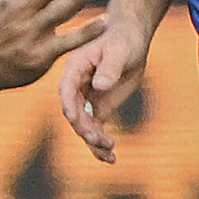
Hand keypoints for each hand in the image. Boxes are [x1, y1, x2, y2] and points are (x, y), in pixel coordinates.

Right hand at [56, 6, 151, 165]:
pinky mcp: (99, 108)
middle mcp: (76, 87)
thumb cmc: (124, 39)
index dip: (69, 107)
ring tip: (110, 153)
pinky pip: (96, 130)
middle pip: (74, 114)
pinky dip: (101, 145)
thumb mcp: (119, 50)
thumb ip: (109, 67)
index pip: (66, 92)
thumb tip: (98, 86)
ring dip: (94, 142)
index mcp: (75, 69)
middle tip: (101, 140)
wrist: (132, 40)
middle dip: (85, 129)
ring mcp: (87, 100)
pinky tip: (111, 158)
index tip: (76, 121)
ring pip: (84, 126)